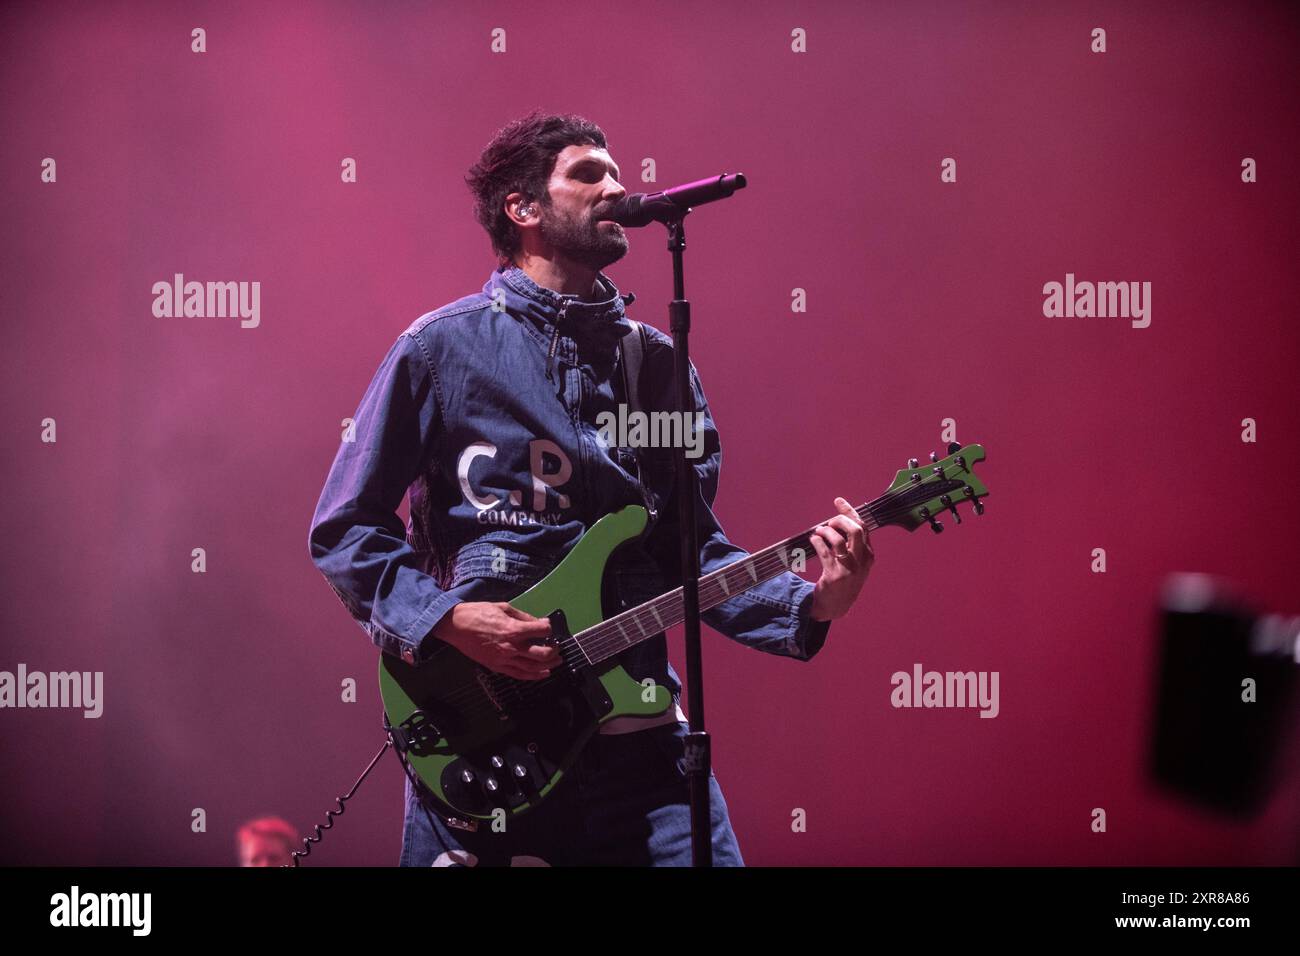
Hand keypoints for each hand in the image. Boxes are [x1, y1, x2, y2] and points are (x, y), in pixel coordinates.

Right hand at [432, 602, 560, 679]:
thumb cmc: (478, 613)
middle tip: (557, 647)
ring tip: (556, 662)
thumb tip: (540, 622)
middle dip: (553, 651)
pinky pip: (518, 674)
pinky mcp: (497, 667)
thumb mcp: (503, 607)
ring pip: (532, 667)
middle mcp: (511, 647)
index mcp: (513, 629)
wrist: (456, 626)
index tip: (548, 627)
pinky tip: (542, 674)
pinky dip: (532, 676)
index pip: (541, 631)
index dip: (548, 628)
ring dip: (547, 665)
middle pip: (541, 654)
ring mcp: (504, 659)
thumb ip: (524, 616)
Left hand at [807, 496, 873, 621]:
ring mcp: (849, 569)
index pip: (863, 527)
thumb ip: (851, 544)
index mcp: (868, 555)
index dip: (850, 512)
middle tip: (829, 522)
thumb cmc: (844, 579)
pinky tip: (813, 539)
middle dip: (840, 520)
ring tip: (818, 531)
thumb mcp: (854, 562)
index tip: (838, 501)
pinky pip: (824, 552)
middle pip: (855, 530)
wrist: (837, 605)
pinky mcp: (835, 575)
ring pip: (838, 540)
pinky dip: (817, 541)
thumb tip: (836, 521)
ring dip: (826, 531)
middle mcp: (862, 561)